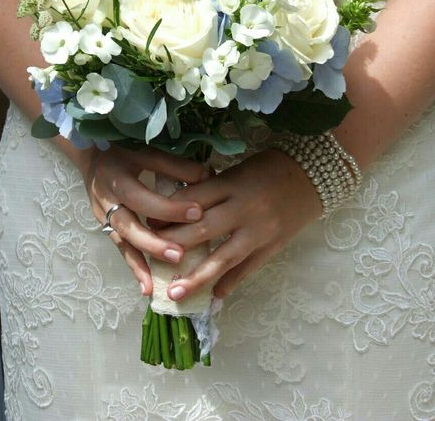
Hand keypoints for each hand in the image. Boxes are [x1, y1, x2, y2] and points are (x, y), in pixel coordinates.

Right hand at [78, 145, 206, 295]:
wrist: (91, 154)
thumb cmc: (124, 150)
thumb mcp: (147, 150)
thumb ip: (176, 164)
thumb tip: (207, 176)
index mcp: (117, 177)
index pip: (144, 197)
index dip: (169, 207)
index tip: (198, 212)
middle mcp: (107, 199)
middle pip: (128, 225)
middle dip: (153, 242)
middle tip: (179, 255)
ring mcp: (103, 215)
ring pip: (122, 242)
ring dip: (141, 261)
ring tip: (157, 283)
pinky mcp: (105, 226)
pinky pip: (121, 248)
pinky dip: (134, 267)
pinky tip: (147, 287)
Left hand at [157, 149, 321, 299]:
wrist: (315, 174)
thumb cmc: (270, 167)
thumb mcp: (237, 170)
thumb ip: (212, 189)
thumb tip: (181, 209)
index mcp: (232, 184)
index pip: (191, 201)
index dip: (167, 213)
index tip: (148, 224)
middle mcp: (243, 209)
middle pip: (201, 230)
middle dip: (172, 246)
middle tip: (149, 258)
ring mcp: (259, 231)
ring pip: (223, 258)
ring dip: (196, 277)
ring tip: (174, 293)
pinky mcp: (273, 246)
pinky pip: (248, 268)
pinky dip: (230, 283)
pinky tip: (214, 296)